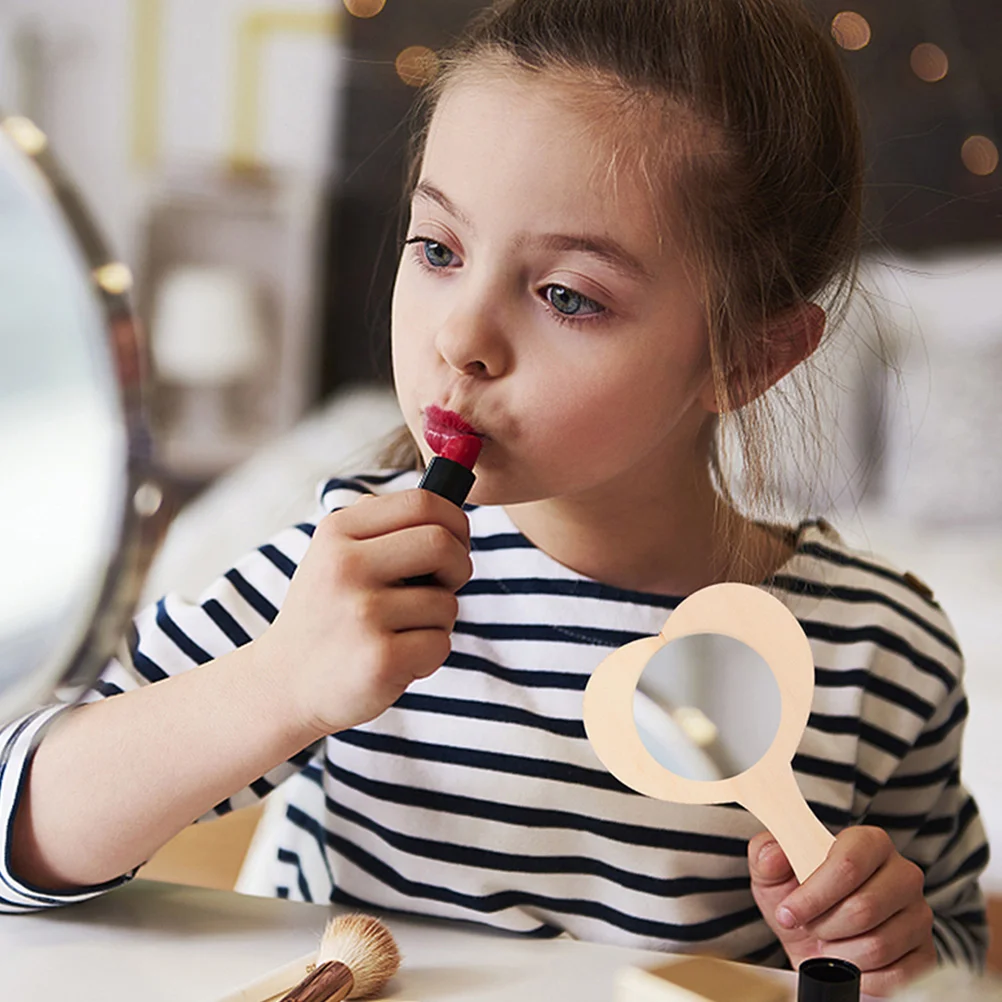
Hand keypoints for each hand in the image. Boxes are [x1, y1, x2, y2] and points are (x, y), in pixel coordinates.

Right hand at [250, 489, 472, 739]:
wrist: (285, 684)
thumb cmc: (327, 615)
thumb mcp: (333, 556)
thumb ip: (379, 527)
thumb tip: (443, 506)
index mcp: (337, 532)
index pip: (422, 502)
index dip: (454, 521)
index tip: (455, 543)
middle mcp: (346, 567)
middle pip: (442, 544)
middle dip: (459, 566)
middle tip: (444, 587)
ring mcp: (362, 614)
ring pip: (446, 602)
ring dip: (439, 621)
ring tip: (401, 632)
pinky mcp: (379, 659)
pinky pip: (440, 643)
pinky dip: (430, 656)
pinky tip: (398, 661)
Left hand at [748, 827, 935, 996]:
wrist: (817, 939)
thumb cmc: (800, 899)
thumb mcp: (774, 874)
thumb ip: (766, 855)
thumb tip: (772, 855)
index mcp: (869, 842)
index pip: (848, 864)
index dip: (814, 894)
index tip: (789, 912)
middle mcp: (903, 874)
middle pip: (863, 908)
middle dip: (824, 926)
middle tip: (810, 927)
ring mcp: (919, 914)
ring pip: (878, 945)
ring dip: (840, 953)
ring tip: (829, 942)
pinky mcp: (926, 954)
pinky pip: (896, 976)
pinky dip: (862, 977)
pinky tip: (849, 961)